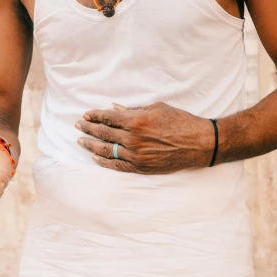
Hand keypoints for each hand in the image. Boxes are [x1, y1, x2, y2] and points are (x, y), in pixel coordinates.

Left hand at [75, 102, 215, 173]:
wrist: (198, 143)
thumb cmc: (179, 120)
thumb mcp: (156, 108)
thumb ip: (133, 110)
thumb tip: (115, 109)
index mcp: (136, 121)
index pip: (108, 118)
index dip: (94, 116)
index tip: (85, 115)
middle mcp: (133, 139)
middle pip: (104, 133)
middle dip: (88, 128)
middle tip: (78, 125)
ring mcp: (137, 155)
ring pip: (107, 150)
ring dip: (92, 145)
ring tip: (81, 141)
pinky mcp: (142, 168)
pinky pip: (118, 166)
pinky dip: (105, 161)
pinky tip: (96, 157)